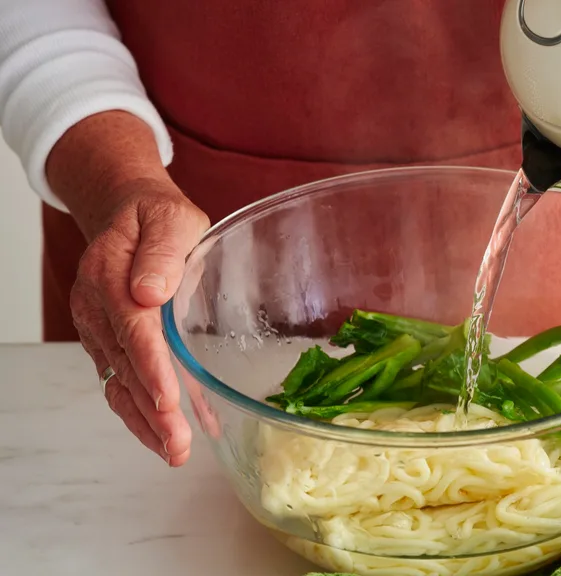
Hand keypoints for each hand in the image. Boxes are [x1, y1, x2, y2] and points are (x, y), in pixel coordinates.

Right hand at [47, 112, 209, 465]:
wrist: (127, 213)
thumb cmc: (156, 217)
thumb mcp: (170, 218)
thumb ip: (162, 253)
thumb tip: (150, 291)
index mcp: (111, 278)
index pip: (133, 330)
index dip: (150, 367)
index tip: (167, 399)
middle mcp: (97, 310)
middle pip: (125, 367)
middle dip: (152, 411)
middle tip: (178, 444)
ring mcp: (99, 331)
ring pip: (119, 384)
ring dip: (145, 423)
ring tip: (173, 453)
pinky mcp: (108, 344)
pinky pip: (121, 383)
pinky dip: (141, 413)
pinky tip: (165, 437)